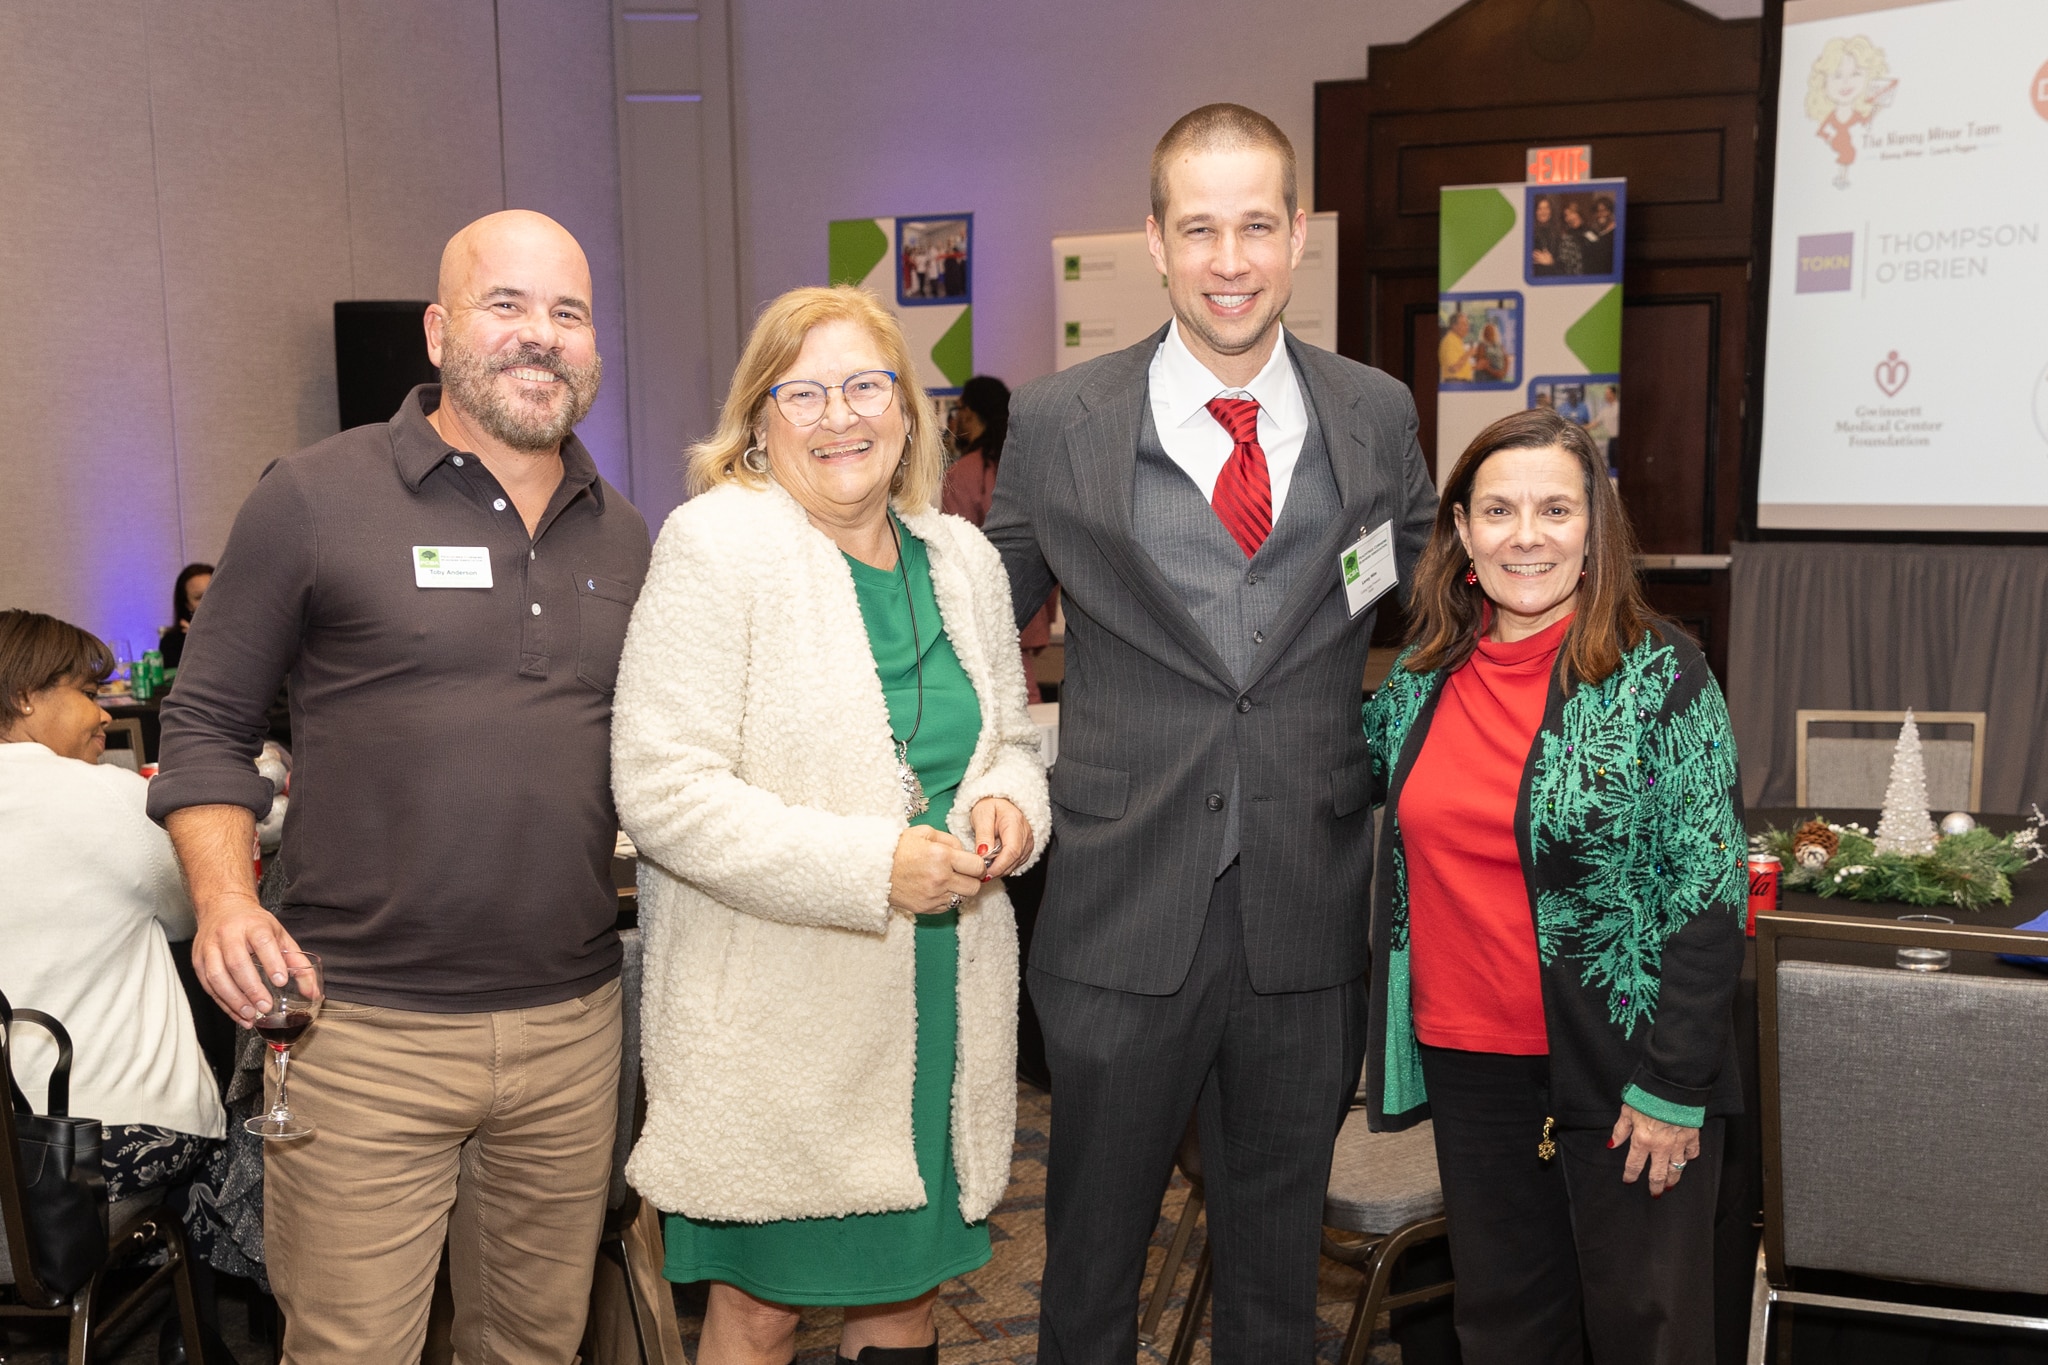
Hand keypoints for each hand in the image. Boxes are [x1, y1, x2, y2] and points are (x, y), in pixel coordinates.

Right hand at [191, 891, 302, 1026]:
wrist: (222, 908)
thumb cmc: (254, 925)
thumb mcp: (280, 936)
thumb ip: (298, 962)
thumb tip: (313, 992)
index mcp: (253, 925)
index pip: (262, 942)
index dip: (272, 962)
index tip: (281, 981)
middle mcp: (228, 934)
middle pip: (237, 962)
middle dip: (251, 988)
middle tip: (265, 1006)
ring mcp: (209, 947)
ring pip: (217, 976)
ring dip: (234, 999)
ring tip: (251, 1014)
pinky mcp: (197, 961)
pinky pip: (208, 985)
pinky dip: (223, 1003)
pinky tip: (238, 1014)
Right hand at [889, 826, 984, 915]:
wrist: (874, 868)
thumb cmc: (899, 847)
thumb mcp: (925, 832)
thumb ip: (950, 840)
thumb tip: (965, 852)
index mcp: (942, 856)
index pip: (978, 867)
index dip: (978, 864)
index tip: (973, 863)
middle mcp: (940, 878)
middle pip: (974, 887)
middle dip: (972, 879)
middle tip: (963, 873)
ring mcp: (933, 896)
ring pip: (963, 898)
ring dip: (960, 889)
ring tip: (948, 880)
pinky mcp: (926, 908)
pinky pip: (948, 906)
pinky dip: (947, 898)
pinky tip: (937, 887)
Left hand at [970, 798, 1033, 880]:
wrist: (999, 803)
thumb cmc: (989, 807)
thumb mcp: (981, 815)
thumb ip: (983, 835)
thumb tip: (983, 854)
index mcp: (1015, 822)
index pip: (1012, 851)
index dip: (999, 866)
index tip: (985, 873)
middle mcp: (1026, 834)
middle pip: (1014, 860)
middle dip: (997, 869)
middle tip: (980, 872)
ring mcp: (1028, 843)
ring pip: (1015, 864)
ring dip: (999, 869)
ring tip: (984, 864)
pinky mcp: (1026, 849)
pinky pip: (1015, 863)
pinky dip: (1003, 866)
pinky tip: (993, 861)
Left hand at [1610, 1104, 1700, 1196]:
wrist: (1672, 1087)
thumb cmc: (1647, 1096)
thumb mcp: (1627, 1111)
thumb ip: (1620, 1130)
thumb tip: (1611, 1144)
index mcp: (1642, 1140)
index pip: (1634, 1165)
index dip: (1630, 1175)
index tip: (1629, 1180)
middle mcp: (1660, 1147)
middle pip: (1657, 1174)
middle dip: (1655, 1186)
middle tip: (1654, 1193)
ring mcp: (1678, 1144)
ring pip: (1676, 1169)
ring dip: (1672, 1179)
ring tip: (1669, 1186)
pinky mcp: (1692, 1137)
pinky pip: (1692, 1154)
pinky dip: (1689, 1159)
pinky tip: (1686, 1161)